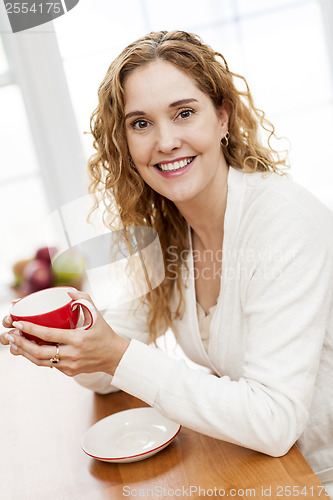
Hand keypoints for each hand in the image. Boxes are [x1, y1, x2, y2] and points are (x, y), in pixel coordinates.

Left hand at [0, 291, 129, 376]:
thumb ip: (84, 300)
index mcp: (78, 339)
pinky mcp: (69, 372)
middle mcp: (72, 354)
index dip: (31, 329)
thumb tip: (69, 291)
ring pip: (41, 362)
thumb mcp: (97, 315)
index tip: (18, 323)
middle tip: (11, 335)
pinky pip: (50, 365)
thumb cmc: (105, 334)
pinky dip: (38, 358)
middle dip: (22, 344)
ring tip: (15, 344)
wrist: (115, 356)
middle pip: (40, 352)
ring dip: (25, 353)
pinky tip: (30, 350)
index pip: (49, 335)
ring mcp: (70, 365)